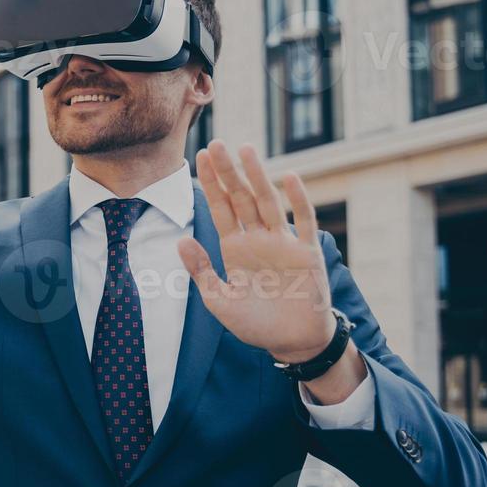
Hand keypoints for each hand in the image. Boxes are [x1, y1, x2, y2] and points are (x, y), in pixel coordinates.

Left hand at [177, 141, 337, 364]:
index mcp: (235, 248)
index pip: (220, 208)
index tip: (200, 157)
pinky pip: (304, 221)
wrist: (290, 343)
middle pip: (241, 198)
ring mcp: (283, 243)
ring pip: (268, 202)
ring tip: (245, 150)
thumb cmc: (254, 323)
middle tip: (217, 143)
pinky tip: (288, 177)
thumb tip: (179, 240)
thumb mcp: (219, 299)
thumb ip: (200, 270)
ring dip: (257, 176)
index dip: (210, 184)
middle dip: (228, 172)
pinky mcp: (307, 253)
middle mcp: (258, 239)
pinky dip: (298, 199)